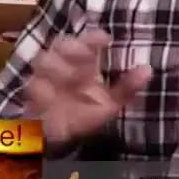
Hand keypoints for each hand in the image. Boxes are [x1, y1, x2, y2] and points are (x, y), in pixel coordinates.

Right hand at [24, 29, 152, 147]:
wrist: (60, 139)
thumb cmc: (86, 115)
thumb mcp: (110, 104)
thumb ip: (126, 87)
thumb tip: (148, 69)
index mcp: (81, 64)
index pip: (84, 43)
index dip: (91, 38)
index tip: (104, 38)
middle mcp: (61, 65)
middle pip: (60, 45)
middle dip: (72, 49)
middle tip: (85, 56)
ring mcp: (44, 77)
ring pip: (44, 60)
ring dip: (57, 67)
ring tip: (71, 79)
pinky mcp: (30, 93)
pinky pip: (33, 84)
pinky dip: (42, 88)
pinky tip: (51, 95)